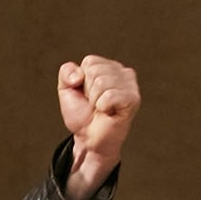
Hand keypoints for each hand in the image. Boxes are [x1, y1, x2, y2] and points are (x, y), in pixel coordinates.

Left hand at [56, 55, 139, 199]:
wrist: (89, 138)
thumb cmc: (82, 115)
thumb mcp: (66, 90)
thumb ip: (66, 73)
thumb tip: (78, 74)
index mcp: (108, 66)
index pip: (90, 61)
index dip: (81, 80)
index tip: (86, 95)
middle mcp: (123, 72)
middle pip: (95, 71)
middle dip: (88, 91)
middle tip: (94, 104)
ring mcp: (130, 85)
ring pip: (101, 83)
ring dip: (95, 100)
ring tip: (101, 109)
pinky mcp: (133, 99)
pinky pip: (110, 95)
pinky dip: (103, 106)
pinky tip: (109, 112)